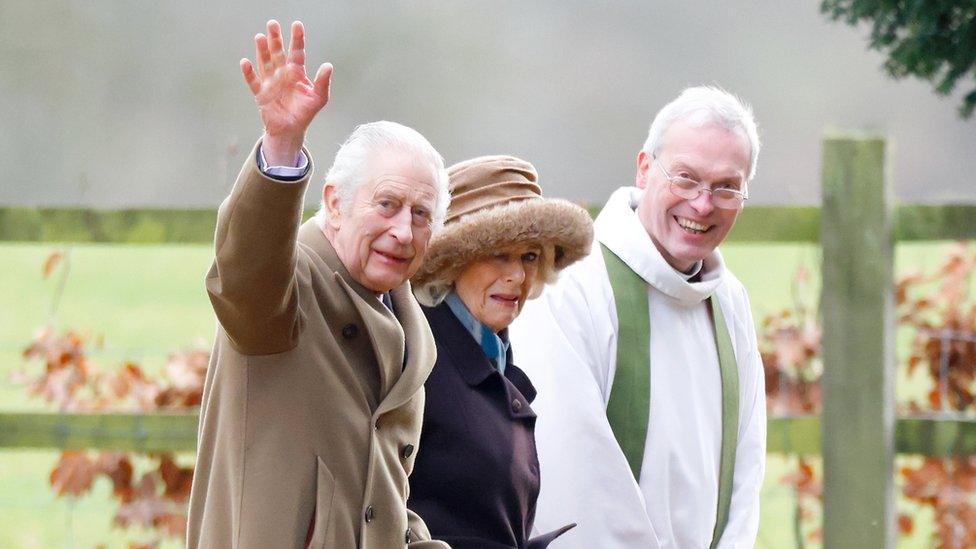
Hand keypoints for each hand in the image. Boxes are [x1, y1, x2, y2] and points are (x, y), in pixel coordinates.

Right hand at [241, 20, 332, 165]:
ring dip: (262, 51)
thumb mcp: (319, 98)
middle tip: (272, 23)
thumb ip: (323, 82)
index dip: (297, 39)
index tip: (297, 25)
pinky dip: (249, 73)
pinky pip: (253, 81)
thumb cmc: (305, 112)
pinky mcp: (261, 94)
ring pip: (265, 63)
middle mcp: (282, 74)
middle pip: (278, 53)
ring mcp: (270, 82)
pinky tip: (245, 62)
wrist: (290, 130)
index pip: (297, 52)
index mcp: (296, 72)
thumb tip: (328, 65)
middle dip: (275, 39)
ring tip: (260, 37)